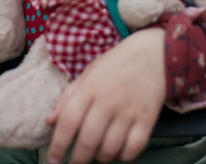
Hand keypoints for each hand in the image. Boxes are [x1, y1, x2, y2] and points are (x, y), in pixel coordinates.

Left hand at [45, 28, 165, 163]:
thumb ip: (68, 96)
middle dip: (77, 160)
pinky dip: (123, 156)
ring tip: (97, 154)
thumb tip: (50, 121)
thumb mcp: (89, 72)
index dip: (58, 146)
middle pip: (87, 141)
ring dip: (100, 158)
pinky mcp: (148, 118)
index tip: (53, 160)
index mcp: (90, 88)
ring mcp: (129, 111)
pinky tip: (118, 151)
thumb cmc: (117, 63)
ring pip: (110, 149)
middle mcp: (108, 101)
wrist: (155, 53)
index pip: (68, 122)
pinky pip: (133, 148)